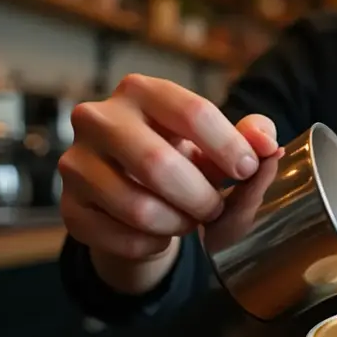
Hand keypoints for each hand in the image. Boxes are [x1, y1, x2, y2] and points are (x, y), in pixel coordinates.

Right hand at [59, 74, 279, 265]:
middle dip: (200, 196)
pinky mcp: (69, 208)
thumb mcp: (216, 142)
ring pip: (138, 208)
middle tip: (215, 208)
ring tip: (189, 220)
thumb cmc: (180, 157)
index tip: (249, 170)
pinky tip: (161, 235)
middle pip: (158, 164)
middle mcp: (98, 119)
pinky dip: (153, 245)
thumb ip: (250, 137)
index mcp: (141, 91)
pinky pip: (120, 238)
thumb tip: (268, 145)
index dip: (229, 147)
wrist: (129, 190)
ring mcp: (75, 163)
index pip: (192, 112)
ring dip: (177, 224)